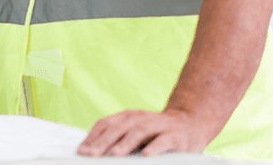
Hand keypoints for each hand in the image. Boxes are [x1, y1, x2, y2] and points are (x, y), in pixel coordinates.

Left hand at [77, 109, 215, 156]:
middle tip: (91, 155)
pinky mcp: (176, 135)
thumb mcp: (135, 131)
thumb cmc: (156, 132)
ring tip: (114, 154)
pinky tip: (146, 156)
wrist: (191, 124)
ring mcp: (158, 125)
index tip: (81, 150)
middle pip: (118, 129)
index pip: (105, 124)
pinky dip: (154, 148)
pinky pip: (164, 141)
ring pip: (138, 133)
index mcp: (127, 117)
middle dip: (103, 142)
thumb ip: (118, 138)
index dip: (92, 137)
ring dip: (125, 144)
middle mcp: (140, 118)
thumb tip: (94, 152)